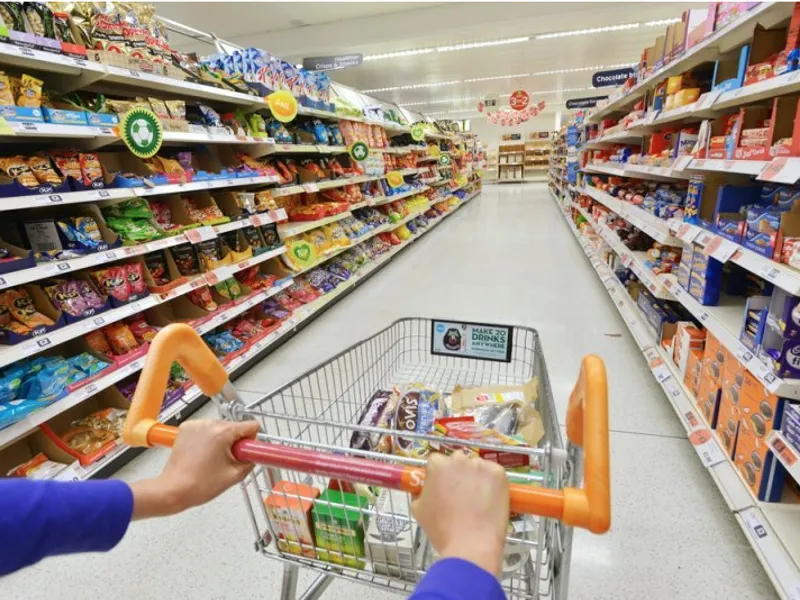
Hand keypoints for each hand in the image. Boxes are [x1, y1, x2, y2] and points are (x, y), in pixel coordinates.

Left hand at [131, 419, 259, 519]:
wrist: (173, 490)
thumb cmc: (200, 485)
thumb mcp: (235, 475)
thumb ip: (250, 461)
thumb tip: (254, 454)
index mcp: (223, 432)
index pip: (251, 426)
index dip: (252, 441)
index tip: (245, 452)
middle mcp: (209, 423)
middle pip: (235, 427)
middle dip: (235, 442)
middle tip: (226, 461)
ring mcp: (196, 425)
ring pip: (220, 428)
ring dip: (221, 440)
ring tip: (212, 460)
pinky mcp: (186, 428)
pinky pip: (205, 429)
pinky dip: (207, 439)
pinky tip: (202, 454)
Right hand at [411, 452, 508, 576]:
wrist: (471, 544)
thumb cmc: (441, 529)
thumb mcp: (418, 509)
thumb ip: (421, 492)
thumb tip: (428, 489)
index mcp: (437, 465)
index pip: (437, 462)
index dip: (440, 475)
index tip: (444, 488)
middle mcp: (458, 459)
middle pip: (458, 460)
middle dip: (459, 473)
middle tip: (461, 494)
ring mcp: (480, 465)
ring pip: (477, 467)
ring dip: (476, 477)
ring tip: (478, 500)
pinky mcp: (499, 473)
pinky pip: (494, 474)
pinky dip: (493, 484)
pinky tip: (491, 500)